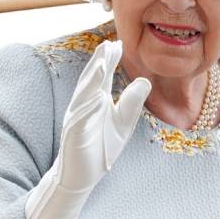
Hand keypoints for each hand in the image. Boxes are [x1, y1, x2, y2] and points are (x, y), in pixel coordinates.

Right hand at [55, 40, 150, 190]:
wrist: (83, 175)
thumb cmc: (101, 147)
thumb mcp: (123, 123)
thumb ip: (132, 102)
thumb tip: (145, 80)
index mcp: (95, 100)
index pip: (102, 76)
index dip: (110, 60)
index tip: (118, 43)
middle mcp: (83, 105)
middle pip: (91, 80)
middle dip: (99, 62)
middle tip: (108, 44)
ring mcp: (77, 119)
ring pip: (84, 96)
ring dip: (92, 80)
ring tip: (103, 64)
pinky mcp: (74, 135)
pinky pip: (80, 120)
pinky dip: (87, 109)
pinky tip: (97, 98)